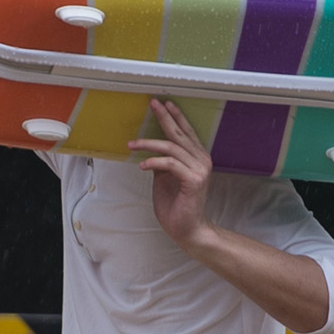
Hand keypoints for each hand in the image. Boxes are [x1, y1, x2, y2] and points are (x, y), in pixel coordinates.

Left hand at [131, 98, 213, 245]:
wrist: (187, 229)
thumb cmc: (177, 206)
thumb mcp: (165, 178)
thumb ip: (163, 162)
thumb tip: (151, 149)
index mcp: (197, 158)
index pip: (186, 132)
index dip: (176, 116)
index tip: (164, 103)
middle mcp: (201, 161)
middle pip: (180, 134)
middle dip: (165, 117)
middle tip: (153, 104)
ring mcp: (199, 170)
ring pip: (172, 147)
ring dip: (149, 144)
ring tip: (132, 144)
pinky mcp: (194, 181)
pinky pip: (170, 164)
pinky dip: (154, 162)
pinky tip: (142, 165)